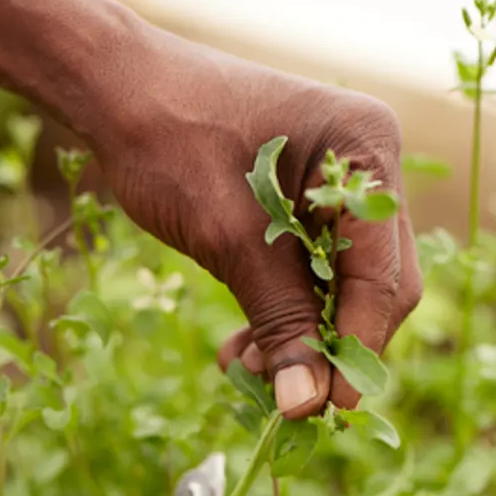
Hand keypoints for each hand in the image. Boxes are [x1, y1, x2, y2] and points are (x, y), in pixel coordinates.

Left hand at [91, 30, 421, 418]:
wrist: (110, 88)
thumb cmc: (165, 138)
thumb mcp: (224, 233)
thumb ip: (277, 315)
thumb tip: (308, 402)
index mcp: (366, 147)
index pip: (385, 269)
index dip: (360, 344)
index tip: (331, 407)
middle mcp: (364, 163)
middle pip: (374, 282)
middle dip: (330, 345)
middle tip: (287, 401)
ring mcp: (333, 184)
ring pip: (338, 286)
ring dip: (300, 336)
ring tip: (248, 372)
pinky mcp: (298, 205)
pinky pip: (306, 273)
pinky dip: (279, 313)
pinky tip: (242, 351)